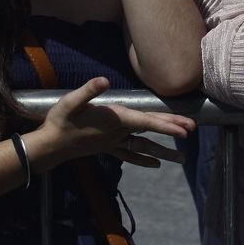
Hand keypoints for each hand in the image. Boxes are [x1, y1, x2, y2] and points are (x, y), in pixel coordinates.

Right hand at [33, 77, 192, 167]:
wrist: (50, 145)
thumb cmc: (60, 121)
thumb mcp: (70, 101)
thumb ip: (88, 91)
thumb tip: (102, 80)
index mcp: (113, 120)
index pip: (145, 122)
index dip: (166, 125)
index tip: (185, 129)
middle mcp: (117, 133)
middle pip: (149, 132)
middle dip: (171, 131)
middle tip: (193, 131)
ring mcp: (113, 142)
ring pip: (143, 147)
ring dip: (163, 151)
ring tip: (182, 158)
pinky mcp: (107, 147)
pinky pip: (130, 154)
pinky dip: (144, 159)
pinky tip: (155, 164)